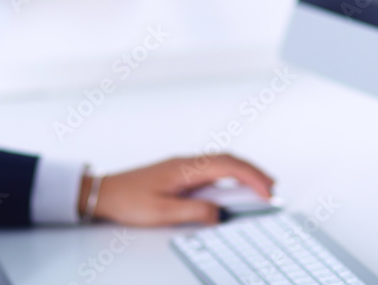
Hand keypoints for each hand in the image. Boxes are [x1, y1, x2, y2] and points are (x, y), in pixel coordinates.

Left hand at [81, 154, 274, 226]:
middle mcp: (187, 163)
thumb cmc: (127, 200)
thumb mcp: (161, 213)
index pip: (228, 166)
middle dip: (254, 173)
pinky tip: (233, 191)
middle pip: (229, 161)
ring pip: (222, 164)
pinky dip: (229, 178)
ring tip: (260, 190)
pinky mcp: (180, 174)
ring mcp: (184, 166)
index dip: (252, 178)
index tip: (269, 193)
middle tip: (273, 189)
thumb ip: (194, 213)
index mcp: (185, 168)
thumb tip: (220, 215)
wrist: (103, 191)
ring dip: (243, 174)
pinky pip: (212, 171)